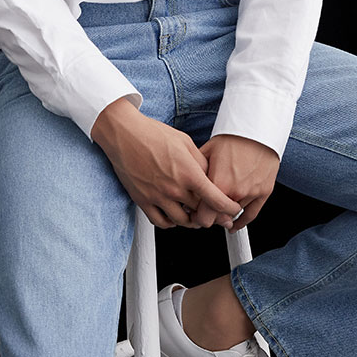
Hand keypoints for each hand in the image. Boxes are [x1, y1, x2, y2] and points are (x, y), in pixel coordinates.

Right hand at [91, 98, 242, 229]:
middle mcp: (174, 188)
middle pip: (200, 212)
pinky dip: (171, 223)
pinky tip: (174, 216)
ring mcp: (157, 197)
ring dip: (192, 221)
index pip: (215, 199)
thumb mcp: (185, 142)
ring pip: (182, 221)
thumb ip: (201, 162)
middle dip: (211, 214)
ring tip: (196, 214)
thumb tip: (211, 176)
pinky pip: (160, 222)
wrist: (124, 133)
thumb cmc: (152, 133)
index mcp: (188, 172)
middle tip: (215, 212)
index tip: (232, 210)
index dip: (228, 208)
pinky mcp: (142, 200)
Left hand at [191, 134, 279, 230]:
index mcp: (218, 183)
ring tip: (218, 206)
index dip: (196, 216)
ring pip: (233, 216)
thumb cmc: (233, 138)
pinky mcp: (263, 192)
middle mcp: (235, 192)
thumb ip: (196, 172)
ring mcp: (250, 194)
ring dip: (225, 213)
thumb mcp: (207, 152)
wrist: (257, 130)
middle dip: (210, 215)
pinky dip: (241, 222)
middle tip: (205, 209)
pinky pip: (251, 215)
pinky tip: (234, 224)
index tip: (194, 213)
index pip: (203, 216)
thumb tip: (187, 186)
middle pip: (218, 219)